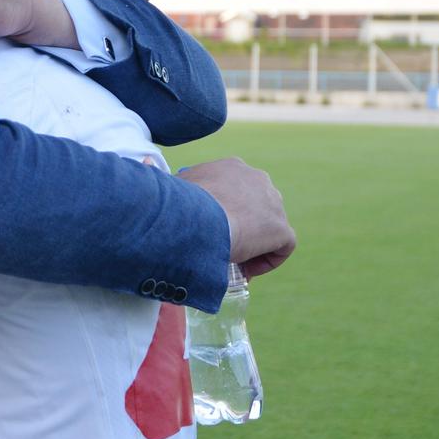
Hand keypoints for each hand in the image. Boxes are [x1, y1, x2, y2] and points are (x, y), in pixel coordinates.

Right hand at [178, 159, 295, 278]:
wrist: (197, 218)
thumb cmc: (180, 203)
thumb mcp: (176, 186)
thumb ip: (179, 187)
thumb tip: (156, 179)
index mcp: (233, 167)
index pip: (236, 190)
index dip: (226, 212)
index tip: (212, 229)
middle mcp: (258, 179)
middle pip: (256, 207)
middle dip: (243, 227)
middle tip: (223, 245)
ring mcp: (273, 203)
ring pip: (269, 227)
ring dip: (254, 245)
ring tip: (233, 262)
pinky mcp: (280, 227)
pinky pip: (282, 247)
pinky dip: (267, 260)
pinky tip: (246, 271)